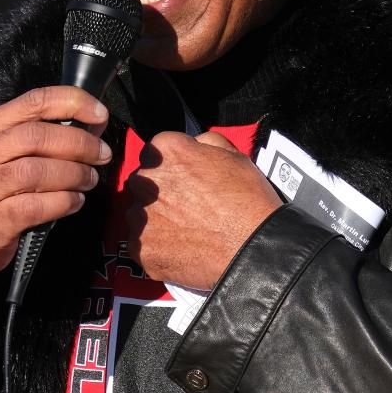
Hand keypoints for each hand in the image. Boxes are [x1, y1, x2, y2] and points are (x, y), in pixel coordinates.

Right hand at [0, 86, 111, 336]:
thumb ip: (31, 138)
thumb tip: (87, 126)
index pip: (33, 102)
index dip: (73, 103)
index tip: (99, 113)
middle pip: (39, 136)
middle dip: (80, 143)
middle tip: (101, 154)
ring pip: (41, 170)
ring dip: (76, 174)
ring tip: (89, 179)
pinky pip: (41, 205)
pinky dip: (66, 202)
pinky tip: (75, 201)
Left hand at [125, 130, 281, 290]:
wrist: (252, 247)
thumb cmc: (248, 200)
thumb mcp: (233, 154)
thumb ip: (203, 142)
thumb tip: (193, 144)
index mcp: (164, 150)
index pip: (155, 153)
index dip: (173, 168)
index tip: (187, 181)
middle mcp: (144, 180)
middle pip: (143, 183)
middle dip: (159, 193)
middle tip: (187, 208)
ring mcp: (139, 216)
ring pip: (139, 214)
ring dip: (156, 220)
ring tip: (186, 231)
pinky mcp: (139, 248)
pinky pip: (141, 245)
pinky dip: (157, 248)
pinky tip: (180, 249)